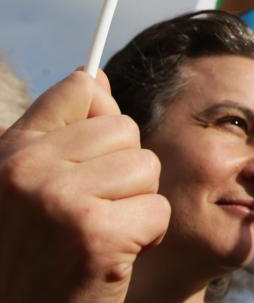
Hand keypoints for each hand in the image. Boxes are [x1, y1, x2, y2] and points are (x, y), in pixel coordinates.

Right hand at [0, 71, 170, 301]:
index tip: (94, 155)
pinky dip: (146, 237)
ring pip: (147, 167)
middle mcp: (26, 169)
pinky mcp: (95, 235)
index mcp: (9, 152)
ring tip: (100, 234)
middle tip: (91, 213)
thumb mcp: (29, 186)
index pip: (79, 89)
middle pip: (125, 129)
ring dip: (137, 205)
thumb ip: (60, 131)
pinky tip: (112, 258)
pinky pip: (157, 209)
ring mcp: (59, 200)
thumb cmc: (33, 252)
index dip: (102, 117)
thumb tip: (95, 76)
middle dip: (124, 172)